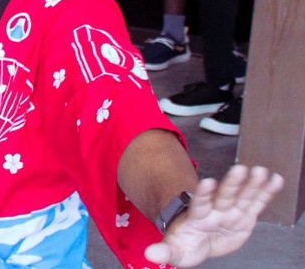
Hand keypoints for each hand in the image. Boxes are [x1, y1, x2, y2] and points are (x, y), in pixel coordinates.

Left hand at [144, 164, 284, 265]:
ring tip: (261, 171)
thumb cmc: (186, 244)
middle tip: (240, 169)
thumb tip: (149, 254)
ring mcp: (231, 211)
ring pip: (242, 196)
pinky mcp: (245, 216)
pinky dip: (266, 192)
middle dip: (232, 183)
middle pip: (224, 195)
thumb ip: (165, 251)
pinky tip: (275, 180)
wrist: (199, 241)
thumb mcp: (176, 251)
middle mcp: (215, 211)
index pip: (200, 204)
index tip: (207, 182)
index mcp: (198, 217)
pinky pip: (257, 203)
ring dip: (252, 184)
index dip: (203, 194)